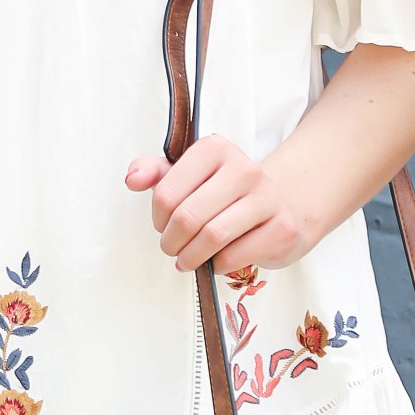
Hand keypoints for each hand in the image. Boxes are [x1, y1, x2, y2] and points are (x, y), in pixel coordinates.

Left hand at [124, 133, 319, 279]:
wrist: (282, 205)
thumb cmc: (225, 193)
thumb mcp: (189, 175)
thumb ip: (156, 173)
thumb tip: (132, 179)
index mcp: (215, 149)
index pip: (166, 192)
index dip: (157, 218)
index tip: (163, 225)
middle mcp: (244, 168)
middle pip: (187, 217)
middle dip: (171, 242)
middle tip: (172, 248)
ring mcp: (267, 197)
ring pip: (212, 237)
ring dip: (191, 257)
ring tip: (187, 260)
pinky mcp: (282, 228)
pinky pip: (235, 256)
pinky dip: (218, 265)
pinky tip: (216, 261)